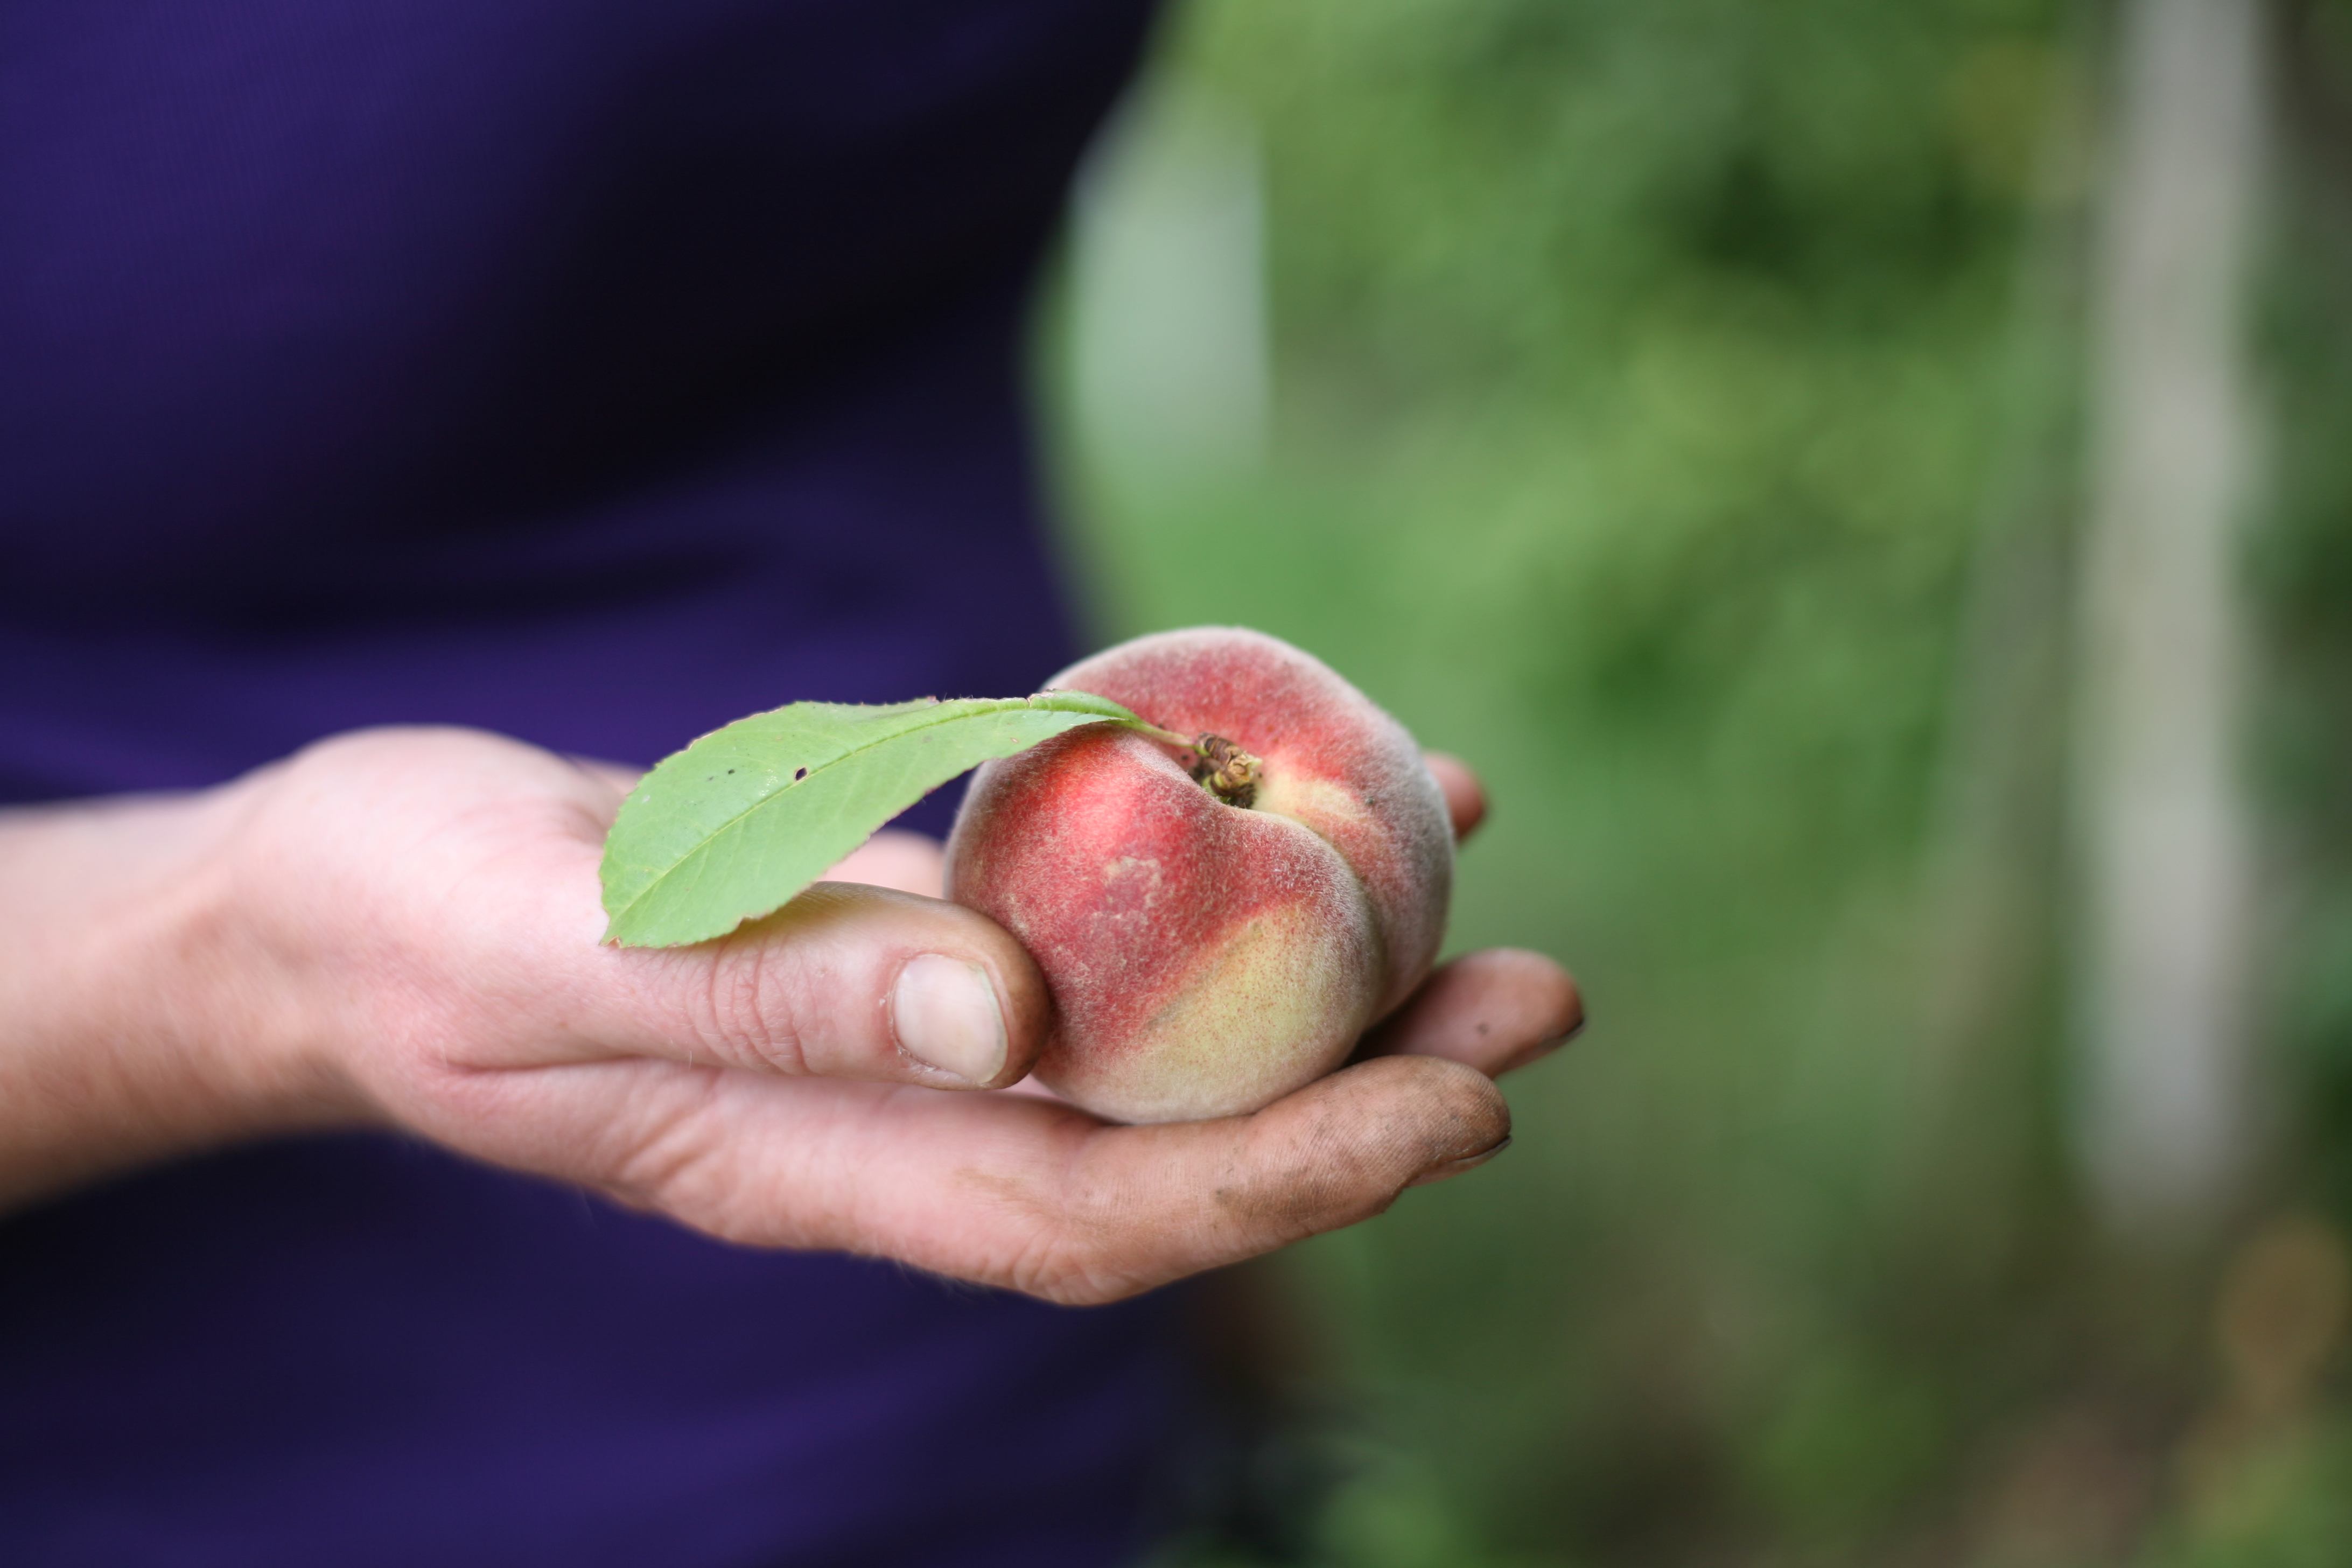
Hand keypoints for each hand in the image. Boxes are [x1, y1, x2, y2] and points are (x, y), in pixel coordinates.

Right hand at [14, 728, 1579, 1303]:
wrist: (338, 898)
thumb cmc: (403, 922)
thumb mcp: (548, 945)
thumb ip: (757, 992)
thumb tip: (1004, 1012)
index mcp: (827, 1164)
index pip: (1101, 1212)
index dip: (1289, 1176)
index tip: (1457, 1111)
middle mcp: (900, 1114)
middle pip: (1172, 1138)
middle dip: (1365, 1089)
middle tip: (1543, 1002)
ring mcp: (908, 1029)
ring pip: (1153, 1030)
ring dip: (1321, 977)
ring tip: (1480, 882)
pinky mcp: (903, 930)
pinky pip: (1089, 911)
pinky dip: (1206, 861)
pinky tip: (1303, 775)